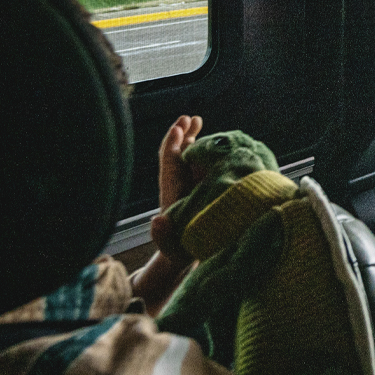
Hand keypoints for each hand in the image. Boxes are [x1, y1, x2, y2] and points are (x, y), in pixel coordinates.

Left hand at [150, 115, 201, 265]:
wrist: (185, 257)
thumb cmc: (178, 252)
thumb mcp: (171, 248)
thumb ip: (162, 237)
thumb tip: (156, 220)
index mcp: (173, 194)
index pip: (170, 165)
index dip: (172, 147)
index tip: (178, 130)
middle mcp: (180, 186)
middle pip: (179, 155)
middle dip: (182, 135)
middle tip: (189, 118)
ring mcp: (191, 186)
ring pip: (191, 157)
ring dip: (193, 139)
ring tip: (197, 119)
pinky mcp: (203, 188)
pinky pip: (204, 166)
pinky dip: (208, 152)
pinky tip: (217, 142)